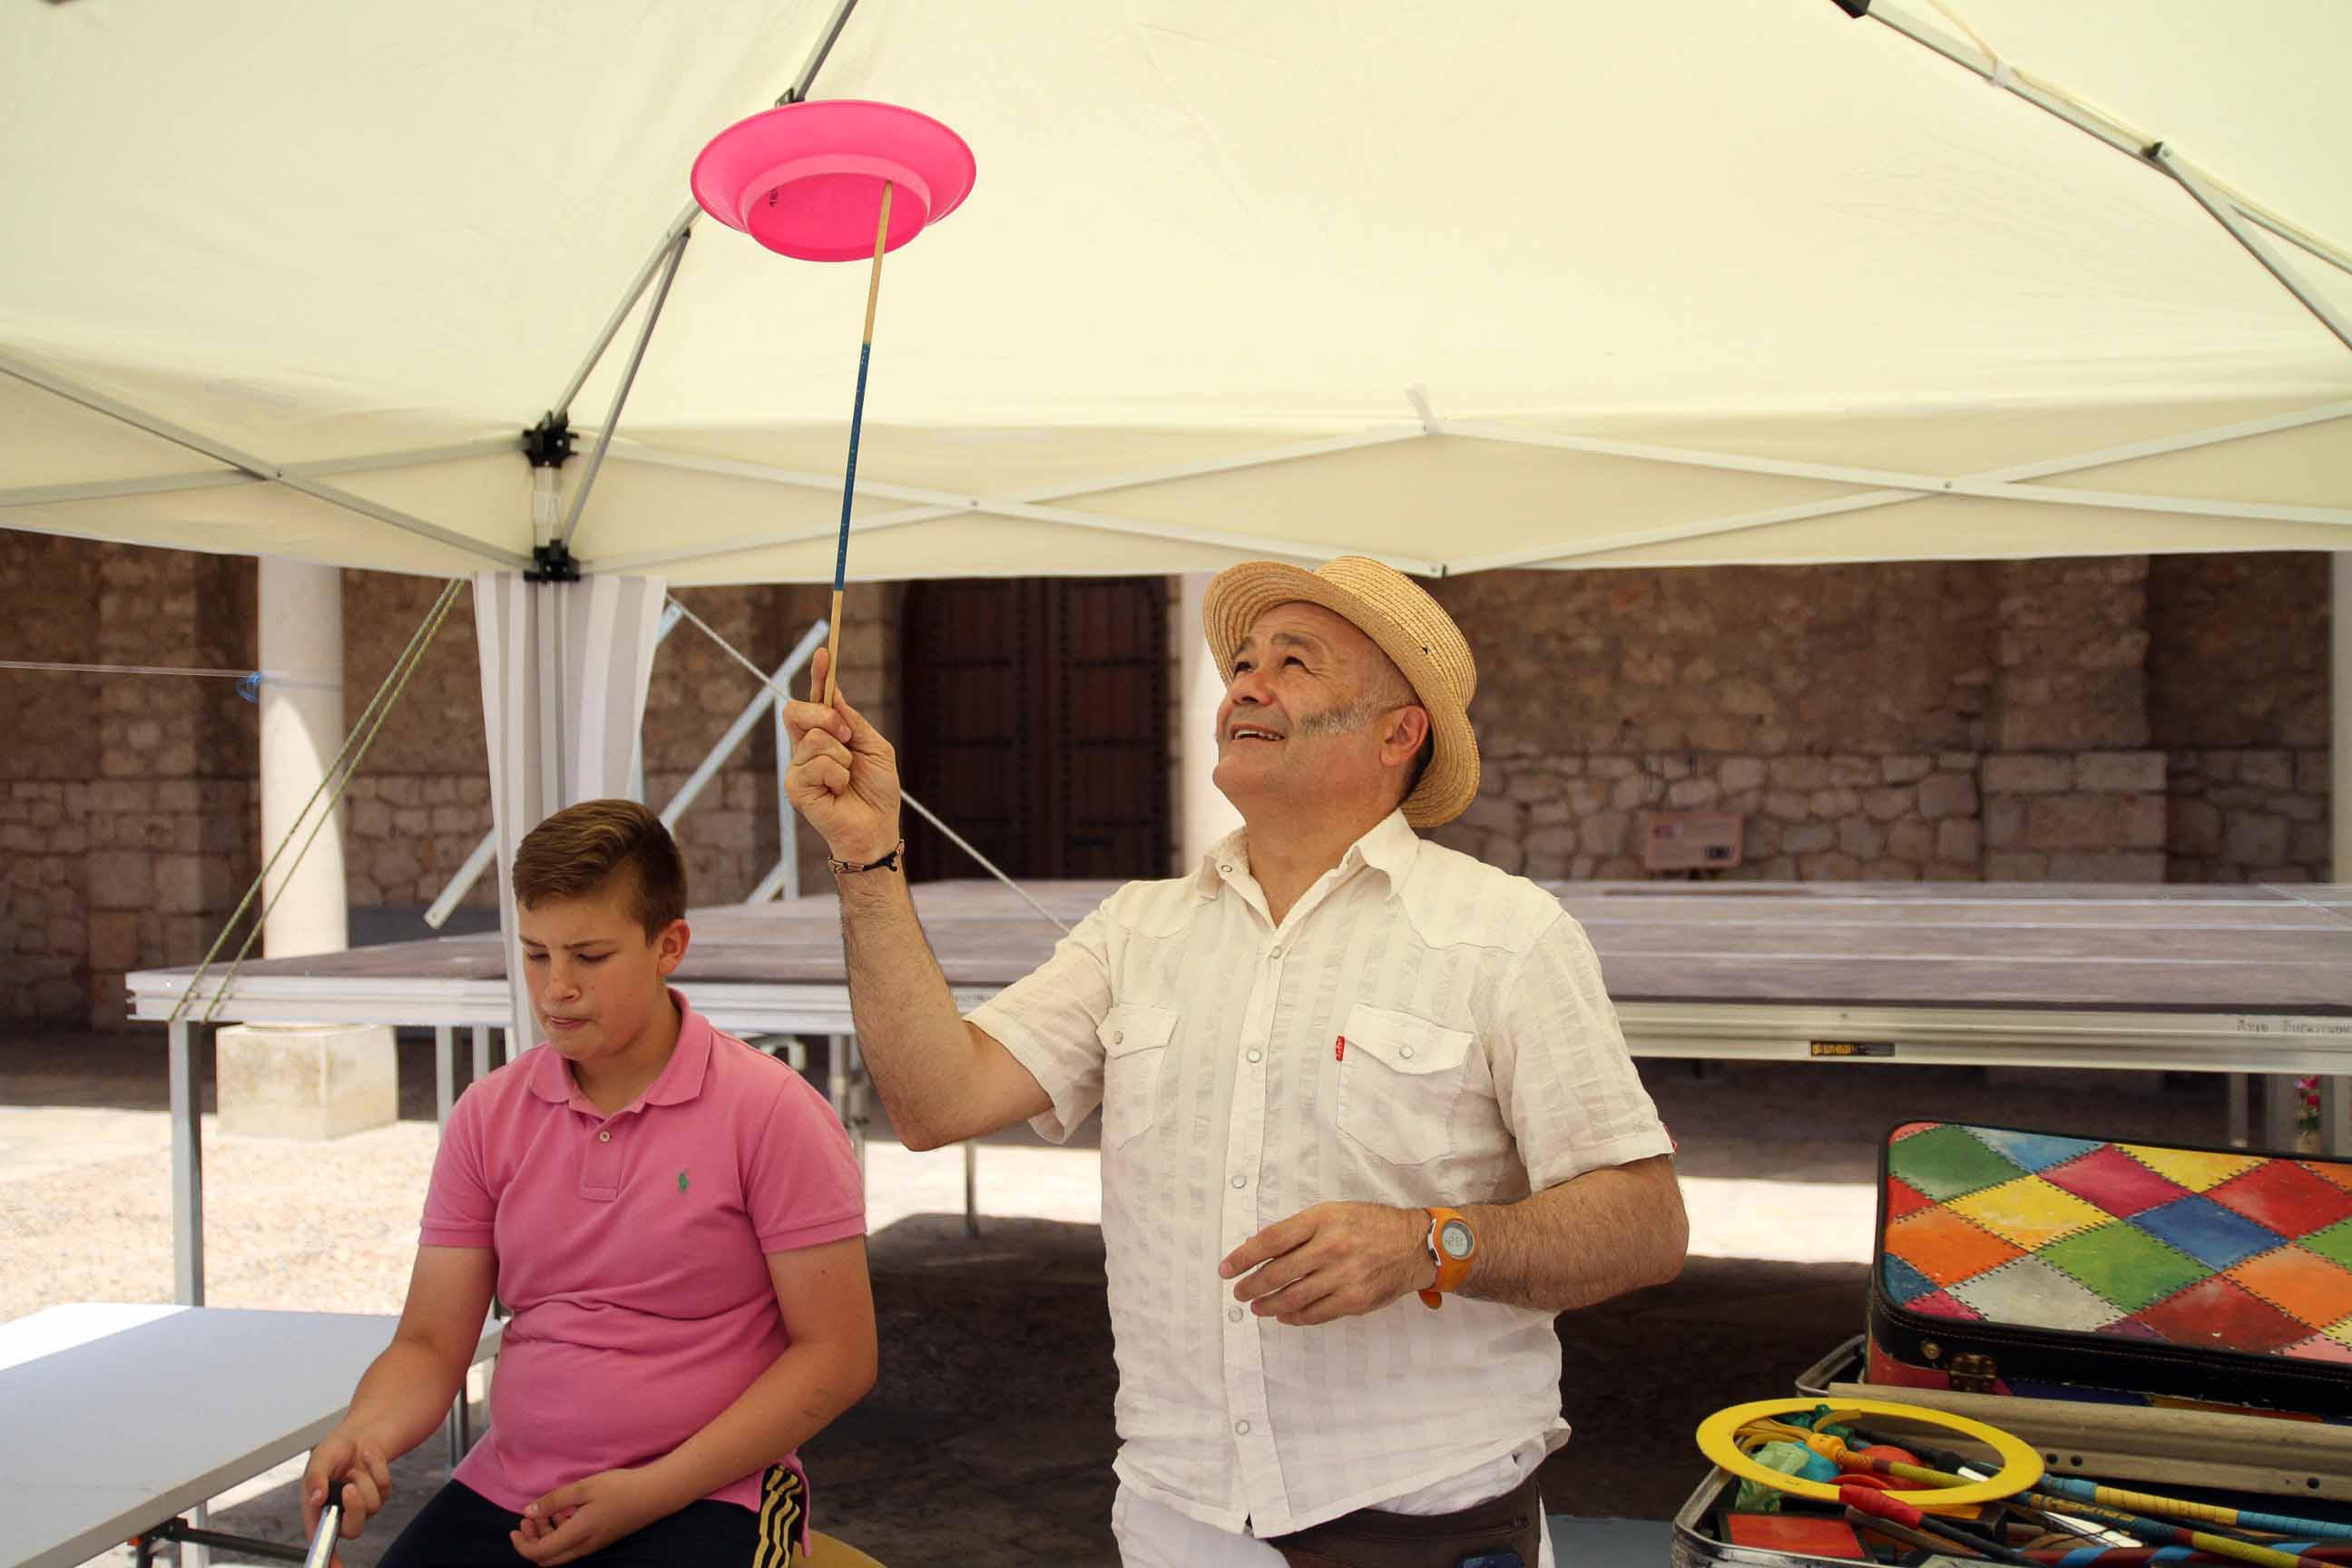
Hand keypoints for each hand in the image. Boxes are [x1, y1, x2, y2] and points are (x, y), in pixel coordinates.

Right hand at [301, 1429, 393, 1567]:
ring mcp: (362, 1505)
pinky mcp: (380, 1493)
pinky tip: (367, 1456)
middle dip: (354, 1507)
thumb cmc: (334, 1450)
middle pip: (352, 1530)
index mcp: (319, 1510)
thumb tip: (315, 1498)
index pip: (321, 1540)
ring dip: (364, 1481)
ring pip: (371, 1508)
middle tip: (349, 1486)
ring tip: (354, 1467)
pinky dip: (377, 1467)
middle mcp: (340, 1512)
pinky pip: (384, 1488)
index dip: (327, 1558)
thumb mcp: (319, 1459)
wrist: (360, 1433)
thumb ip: (315, 1479)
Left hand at [510, 1467, 672, 1564]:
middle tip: (528, 1519)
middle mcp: (584, 1546)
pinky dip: (562, 1533)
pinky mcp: (602, 1539)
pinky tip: (565, 1512)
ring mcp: (594, 1545)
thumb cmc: (620, 1487)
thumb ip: (554, 1500)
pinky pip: (573, 1545)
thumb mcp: (584, 1487)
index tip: (515, 1526)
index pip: (540, 1552)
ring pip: (561, 1553)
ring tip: (545, 1512)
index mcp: (577, 1535)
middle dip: (532, 1542)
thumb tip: (528, 1511)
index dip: (522, 1544)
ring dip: (547, 1536)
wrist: (655, 1494)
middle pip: (548, 1559)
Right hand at [782, 648, 902, 864]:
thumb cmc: (877, 792)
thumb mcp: (875, 749)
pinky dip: (838, 776)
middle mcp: (806, 748)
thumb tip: (836, 697)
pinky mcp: (795, 787)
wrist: (876, 828)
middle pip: (797, 710)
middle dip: (825, 717)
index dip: (818, 675)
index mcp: (825, 735)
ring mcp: (798, 767)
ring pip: (815, 739)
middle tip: (847, 736)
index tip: (825, 652)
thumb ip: (855, 723)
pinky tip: (838, 791)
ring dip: (842, 757)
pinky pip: (817, 765)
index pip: (815, 700)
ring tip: (848, 778)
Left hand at [1220, 1202, 1436, 1325]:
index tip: (1226, 1269)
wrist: (1415, 1244)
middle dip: (1251, 1286)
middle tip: (1239, 1292)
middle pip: (1277, 1272)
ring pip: (1293, 1297)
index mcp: (1322, 1219)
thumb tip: (1260, 1250)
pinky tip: (1284, 1315)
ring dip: (1269, 1305)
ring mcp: (1343, 1276)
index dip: (1243, 1257)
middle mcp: (1331, 1247)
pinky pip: (1315, 1314)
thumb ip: (1300, 1230)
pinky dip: (1295, 1317)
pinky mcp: (1354, 1300)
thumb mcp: (1334, 1213)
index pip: (1271, 1240)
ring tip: (1257, 1307)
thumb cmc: (1371, 1225)